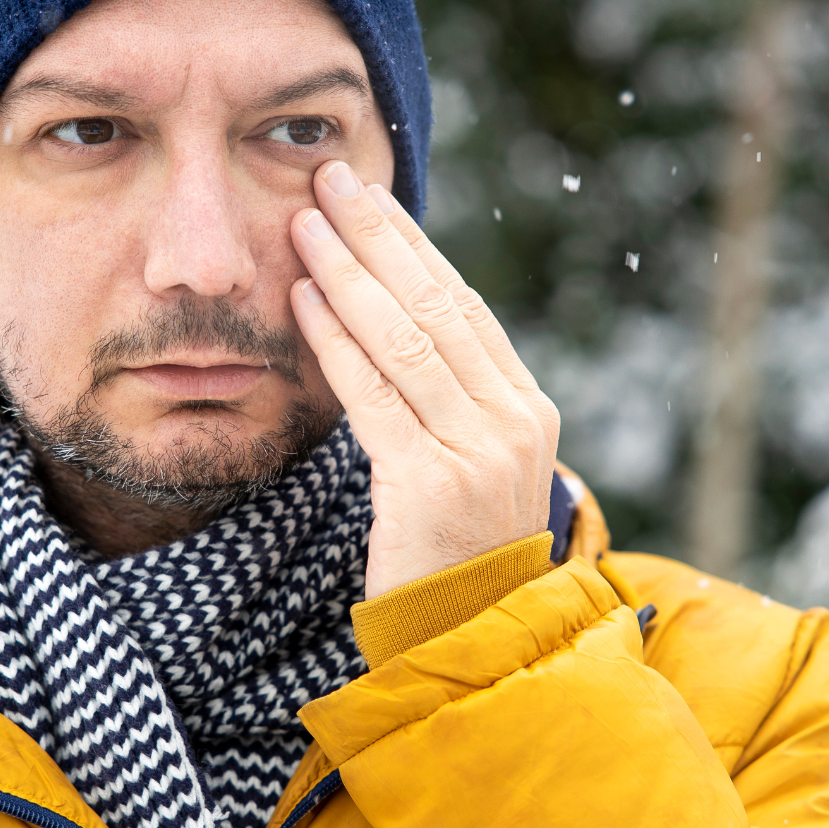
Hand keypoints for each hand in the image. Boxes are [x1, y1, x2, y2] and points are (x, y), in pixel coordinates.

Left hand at [289, 160, 560, 599]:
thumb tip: (393, 327)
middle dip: (378, 236)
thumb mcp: (469, 470)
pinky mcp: (430, 482)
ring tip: (304, 224)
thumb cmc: (455, 559)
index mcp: (527, 409)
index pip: (463, 307)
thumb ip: (447, 405)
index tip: (370, 200)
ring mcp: (478, 450)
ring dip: (347, 272)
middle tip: (331, 181)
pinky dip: (334, 340)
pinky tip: (301, 300)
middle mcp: (512, 420)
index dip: (413, 247)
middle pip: (437, 305)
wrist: (475, 646)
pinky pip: (374, 393)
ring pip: (404, 338)